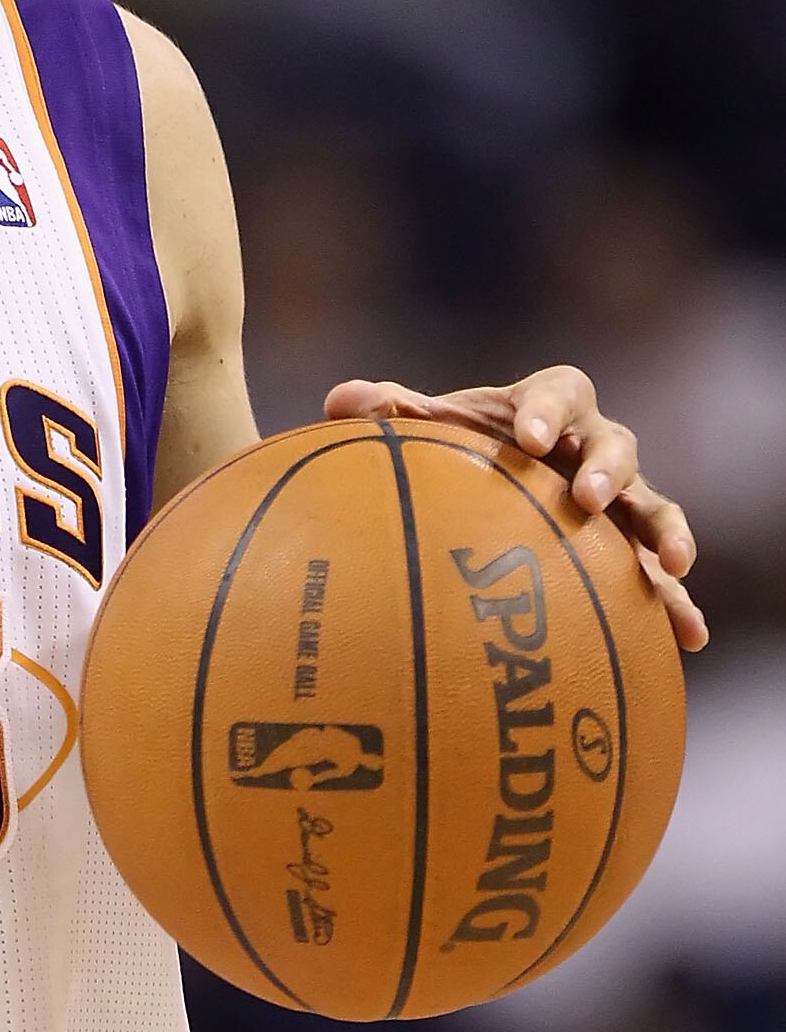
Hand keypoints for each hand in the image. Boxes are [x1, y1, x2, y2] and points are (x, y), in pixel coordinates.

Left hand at [324, 365, 706, 653]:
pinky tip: (691, 640)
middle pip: (616, 445)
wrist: (481, 491)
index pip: (559, 391)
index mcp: (546, 406)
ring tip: (673, 565)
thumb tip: (341, 400)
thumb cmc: (454, 452)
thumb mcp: (424, 431)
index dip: (548, 410)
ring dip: (665, 531)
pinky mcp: (627, 551)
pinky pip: (660, 577)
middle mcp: (591, 447)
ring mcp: (618, 499)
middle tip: (589, 498)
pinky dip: (677, 603)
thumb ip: (388, 412)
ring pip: (653, 505)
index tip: (528, 439)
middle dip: (607, 470)